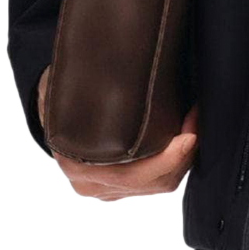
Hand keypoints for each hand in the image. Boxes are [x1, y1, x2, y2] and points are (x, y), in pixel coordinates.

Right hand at [36, 65, 197, 199]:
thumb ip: (83, 86)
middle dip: (184, 154)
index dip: (167, 159)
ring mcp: (109, 189)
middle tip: (197, 120)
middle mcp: (93, 184)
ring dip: (184, 156)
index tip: (189, 135)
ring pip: (159, 184)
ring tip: (195, 122)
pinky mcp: (123, 186)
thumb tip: (113, 60)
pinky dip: (176, 161)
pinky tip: (187, 135)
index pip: (132, 176)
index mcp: (79, 165)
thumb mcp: (63, 88)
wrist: (50, 115)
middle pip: (153, 183)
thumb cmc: (60, 98)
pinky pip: (157, 182)